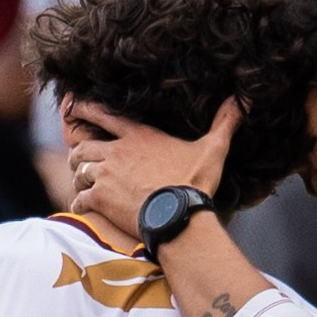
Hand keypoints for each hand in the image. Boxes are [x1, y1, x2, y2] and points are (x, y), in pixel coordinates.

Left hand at [61, 94, 239, 238]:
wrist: (178, 216)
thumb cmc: (194, 183)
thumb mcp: (212, 149)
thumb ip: (224, 123)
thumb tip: (243, 100)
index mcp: (138, 135)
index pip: (104, 114)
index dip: (85, 108)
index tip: (73, 106)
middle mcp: (117, 151)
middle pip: (82, 144)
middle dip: (77, 152)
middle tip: (77, 159)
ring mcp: (106, 175)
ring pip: (77, 169)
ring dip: (77, 176)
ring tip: (80, 183)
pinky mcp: (100, 198)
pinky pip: (79, 198)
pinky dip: (78, 203)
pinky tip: (83, 208)